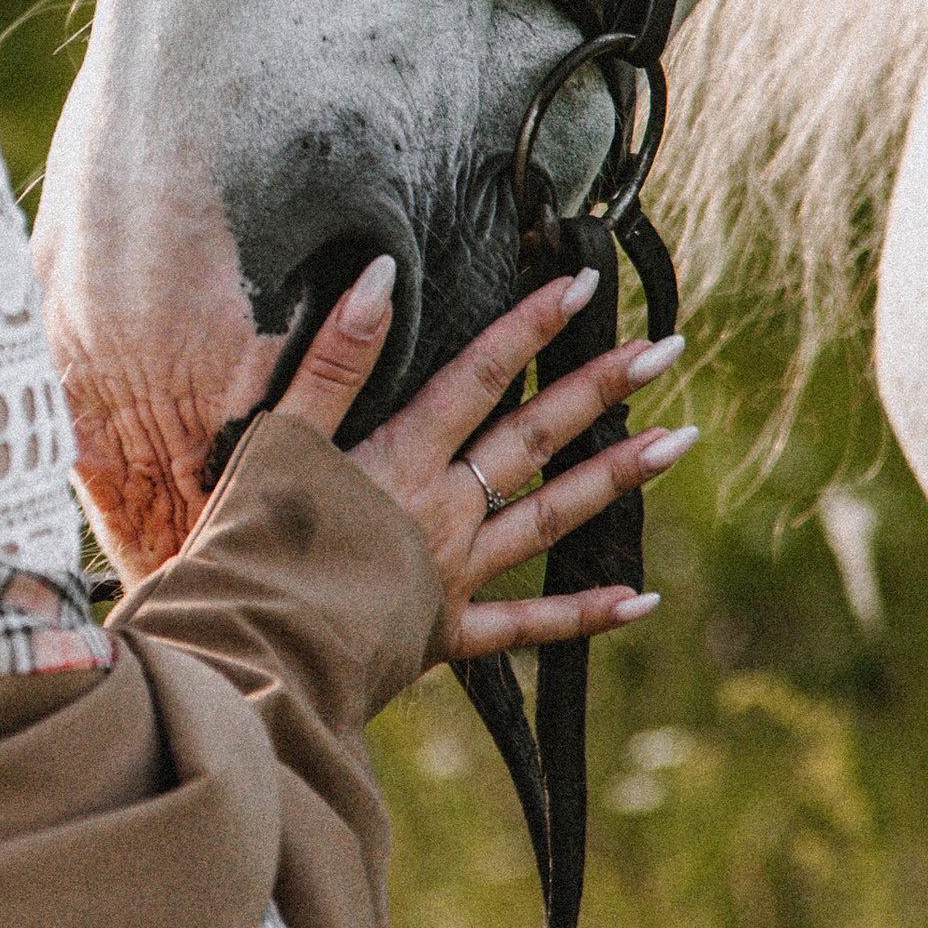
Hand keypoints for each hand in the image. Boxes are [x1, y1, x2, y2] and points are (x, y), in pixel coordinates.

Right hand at [273, 256, 694, 661]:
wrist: (251, 652)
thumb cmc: (250, 545)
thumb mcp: (279, 436)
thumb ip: (334, 358)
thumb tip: (381, 274)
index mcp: (401, 459)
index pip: (478, 376)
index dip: (530, 324)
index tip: (583, 284)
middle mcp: (442, 511)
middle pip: (531, 438)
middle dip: (599, 389)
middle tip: (664, 350)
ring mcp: (450, 574)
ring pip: (548, 519)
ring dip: (613, 478)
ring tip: (677, 443)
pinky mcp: (443, 633)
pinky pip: (526, 628)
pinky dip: (583, 616)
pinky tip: (641, 599)